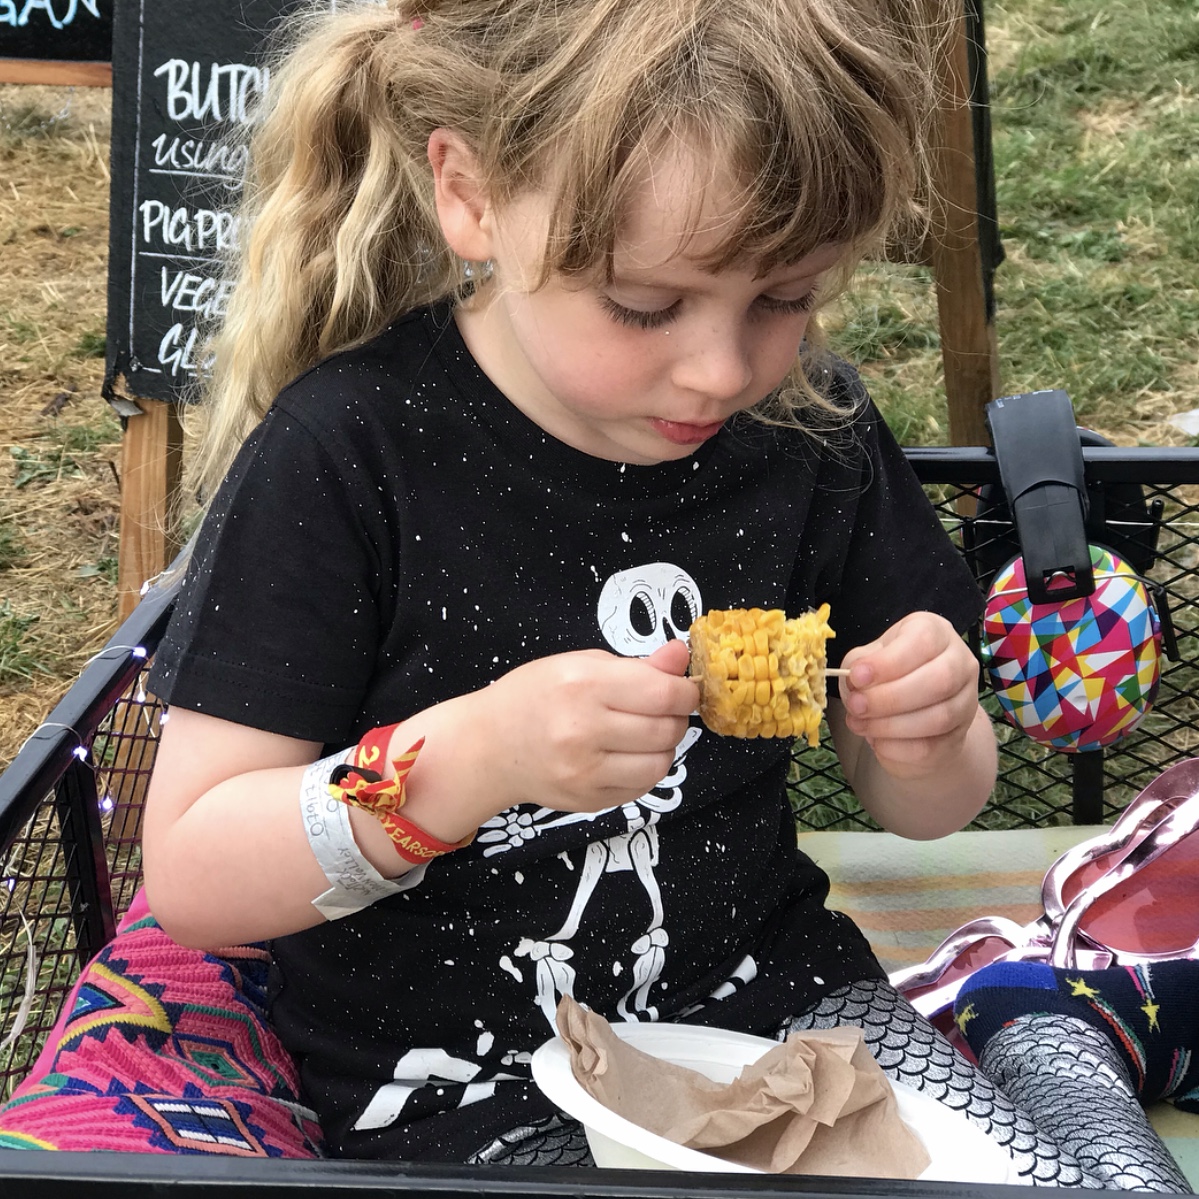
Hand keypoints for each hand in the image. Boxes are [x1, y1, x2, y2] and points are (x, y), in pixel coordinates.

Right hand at [459, 641, 697, 816]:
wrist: (490, 746)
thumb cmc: (535, 696)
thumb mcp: (580, 665)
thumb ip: (637, 666)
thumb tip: (681, 656)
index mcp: (582, 685)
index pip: (662, 694)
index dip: (685, 692)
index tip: (685, 689)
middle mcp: (583, 730)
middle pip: (665, 730)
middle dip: (676, 718)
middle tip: (663, 710)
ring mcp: (584, 771)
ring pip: (660, 763)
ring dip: (665, 746)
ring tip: (645, 733)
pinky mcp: (587, 800)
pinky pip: (641, 787)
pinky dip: (646, 769)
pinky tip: (628, 755)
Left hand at [838, 611, 980, 781]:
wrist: (914, 709)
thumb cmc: (889, 674)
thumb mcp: (870, 658)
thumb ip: (859, 664)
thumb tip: (855, 682)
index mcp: (936, 633)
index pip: (924, 641)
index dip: (889, 662)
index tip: (857, 676)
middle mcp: (960, 662)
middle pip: (939, 681)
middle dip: (890, 698)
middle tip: (856, 706)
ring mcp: (966, 701)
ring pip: (938, 718)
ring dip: (890, 725)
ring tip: (859, 724)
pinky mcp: (959, 736)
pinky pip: (931, 747)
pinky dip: (897, 747)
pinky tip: (876, 741)